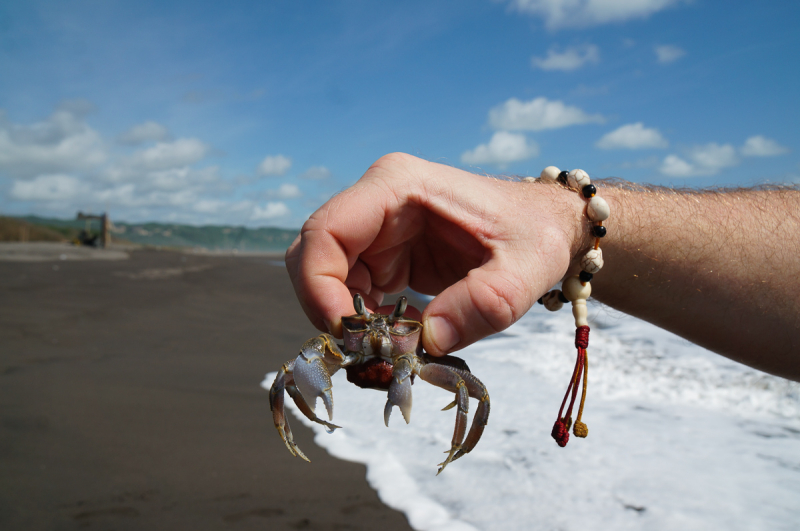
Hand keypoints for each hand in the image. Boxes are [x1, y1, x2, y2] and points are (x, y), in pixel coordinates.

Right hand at [286, 153, 588, 355]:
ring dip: (350, 322)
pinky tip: (403, 337)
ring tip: (394, 349)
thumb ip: (484, 303)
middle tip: (369, 352)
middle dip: (330, 310)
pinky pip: (353, 292)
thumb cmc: (538, 234)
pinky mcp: (387, 254)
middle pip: (316, 257)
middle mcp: (379, 200)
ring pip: (329, 279)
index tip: (348, 336)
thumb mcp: (526, 269)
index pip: (325, 232)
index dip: (318, 285)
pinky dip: (366, 323)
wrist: (548, 227)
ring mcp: (379, 227)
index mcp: (399, 185)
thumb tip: (426, 342)